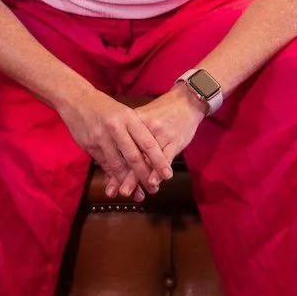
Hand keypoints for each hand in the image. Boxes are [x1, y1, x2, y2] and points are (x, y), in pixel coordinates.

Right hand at [56, 85, 175, 203]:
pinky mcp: (89, 145)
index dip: (158, 160)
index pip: (147, 142)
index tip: (168, 174)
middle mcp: (116, 127)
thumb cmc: (105, 106)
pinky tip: (118, 184)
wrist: (76, 98)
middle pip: (133, 156)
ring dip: (127, 181)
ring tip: (135, 192)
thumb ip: (136, 131)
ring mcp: (101, 137)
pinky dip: (112, 176)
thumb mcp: (124, 112)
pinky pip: (103, 164)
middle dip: (144, 175)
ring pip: (117, 164)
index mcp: (128, 118)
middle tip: (153, 189)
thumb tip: (152, 154)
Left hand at [105, 85, 206, 200]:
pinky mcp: (174, 139)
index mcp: (131, 122)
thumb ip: (129, 137)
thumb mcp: (141, 120)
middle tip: (121, 193)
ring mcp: (159, 134)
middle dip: (126, 177)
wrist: (185, 101)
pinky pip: (165, 156)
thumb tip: (113, 159)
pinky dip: (158, 170)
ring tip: (136, 194)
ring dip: (141, 178)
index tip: (110, 185)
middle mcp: (143, 128)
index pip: (121, 149)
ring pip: (147, 159)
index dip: (115, 168)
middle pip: (132, 155)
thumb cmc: (161, 112)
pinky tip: (154, 181)